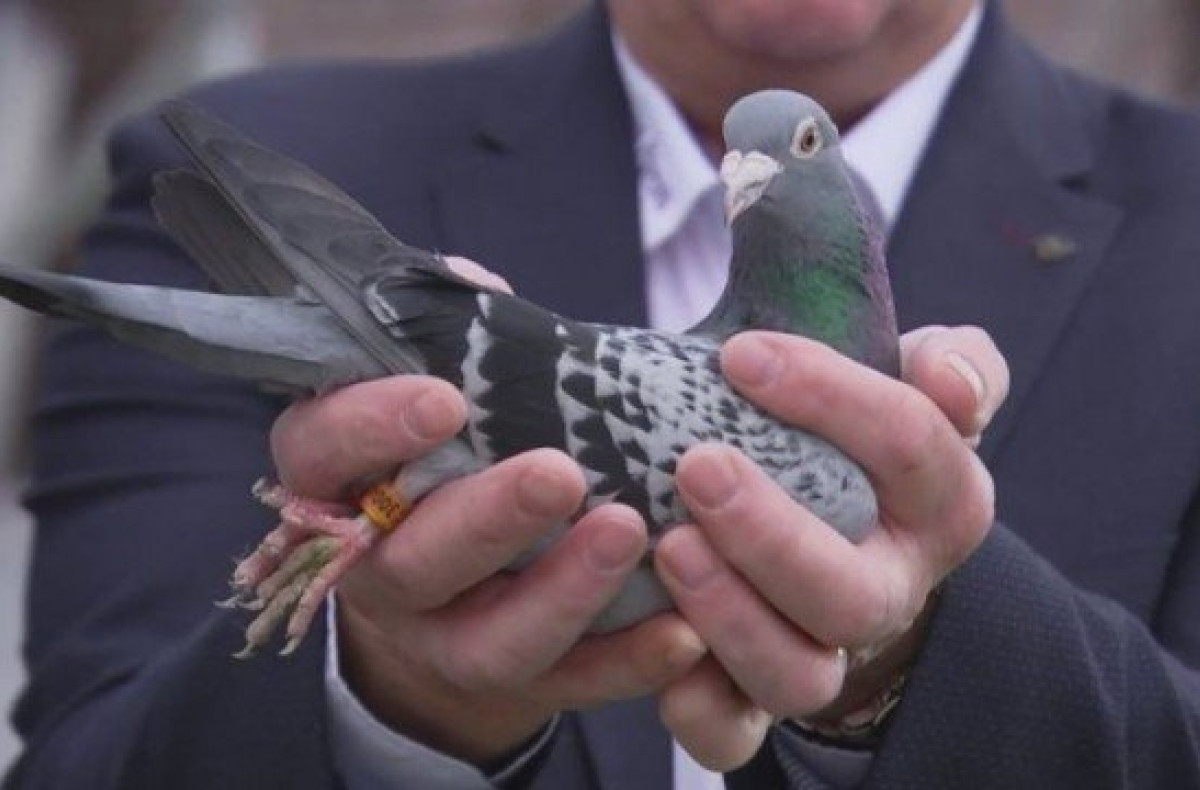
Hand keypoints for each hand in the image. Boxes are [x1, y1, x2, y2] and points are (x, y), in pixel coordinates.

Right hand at [270, 257, 707, 765]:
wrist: (448, 587)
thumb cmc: (451, 453)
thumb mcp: (435, 387)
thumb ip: (458, 340)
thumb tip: (482, 289)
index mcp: (340, 483)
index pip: (323, 453)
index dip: (371, 428)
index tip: (444, 400)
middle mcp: (378, 570)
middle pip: (413, 560)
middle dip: (487, 518)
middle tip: (559, 473)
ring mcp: (443, 639)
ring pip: (492, 640)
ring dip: (564, 592)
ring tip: (631, 530)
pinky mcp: (514, 685)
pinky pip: (570, 686)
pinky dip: (628, 662)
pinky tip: (687, 629)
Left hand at [653, 325, 1007, 768]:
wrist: (839, 521)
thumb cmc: (860, 436)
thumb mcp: (919, 383)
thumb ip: (957, 366)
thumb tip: (950, 382)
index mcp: (943, 504)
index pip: (911, 448)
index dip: (831, 397)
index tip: (742, 355)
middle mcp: (892, 592)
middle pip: (852, 593)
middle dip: (773, 535)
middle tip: (698, 468)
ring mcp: (827, 653)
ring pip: (797, 674)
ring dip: (731, 617)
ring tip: (670, 546)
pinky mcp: (758, 696)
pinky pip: (735, 735)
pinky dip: (698, 708)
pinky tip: (658, 644)